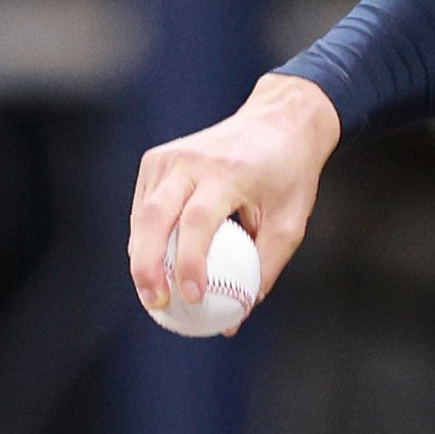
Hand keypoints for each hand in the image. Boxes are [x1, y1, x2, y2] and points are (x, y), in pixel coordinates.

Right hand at [127, 72, 341, 320]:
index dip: (190, 262)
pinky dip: (145, 237)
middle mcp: (192, 161)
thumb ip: (266, 265)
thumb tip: (239, 314)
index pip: (199, 221)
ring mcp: (169, 157)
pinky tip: (154, 265)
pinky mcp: (157, 159)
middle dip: (147, 265)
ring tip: (152, 293)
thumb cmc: (290, 175)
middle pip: (154, 217)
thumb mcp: (292, 220)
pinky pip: (144, 205)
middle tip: (156, 302)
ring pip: (142, 214)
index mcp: (229, 172)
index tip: (193, 298)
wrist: (280, 119)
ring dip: (142, 256)